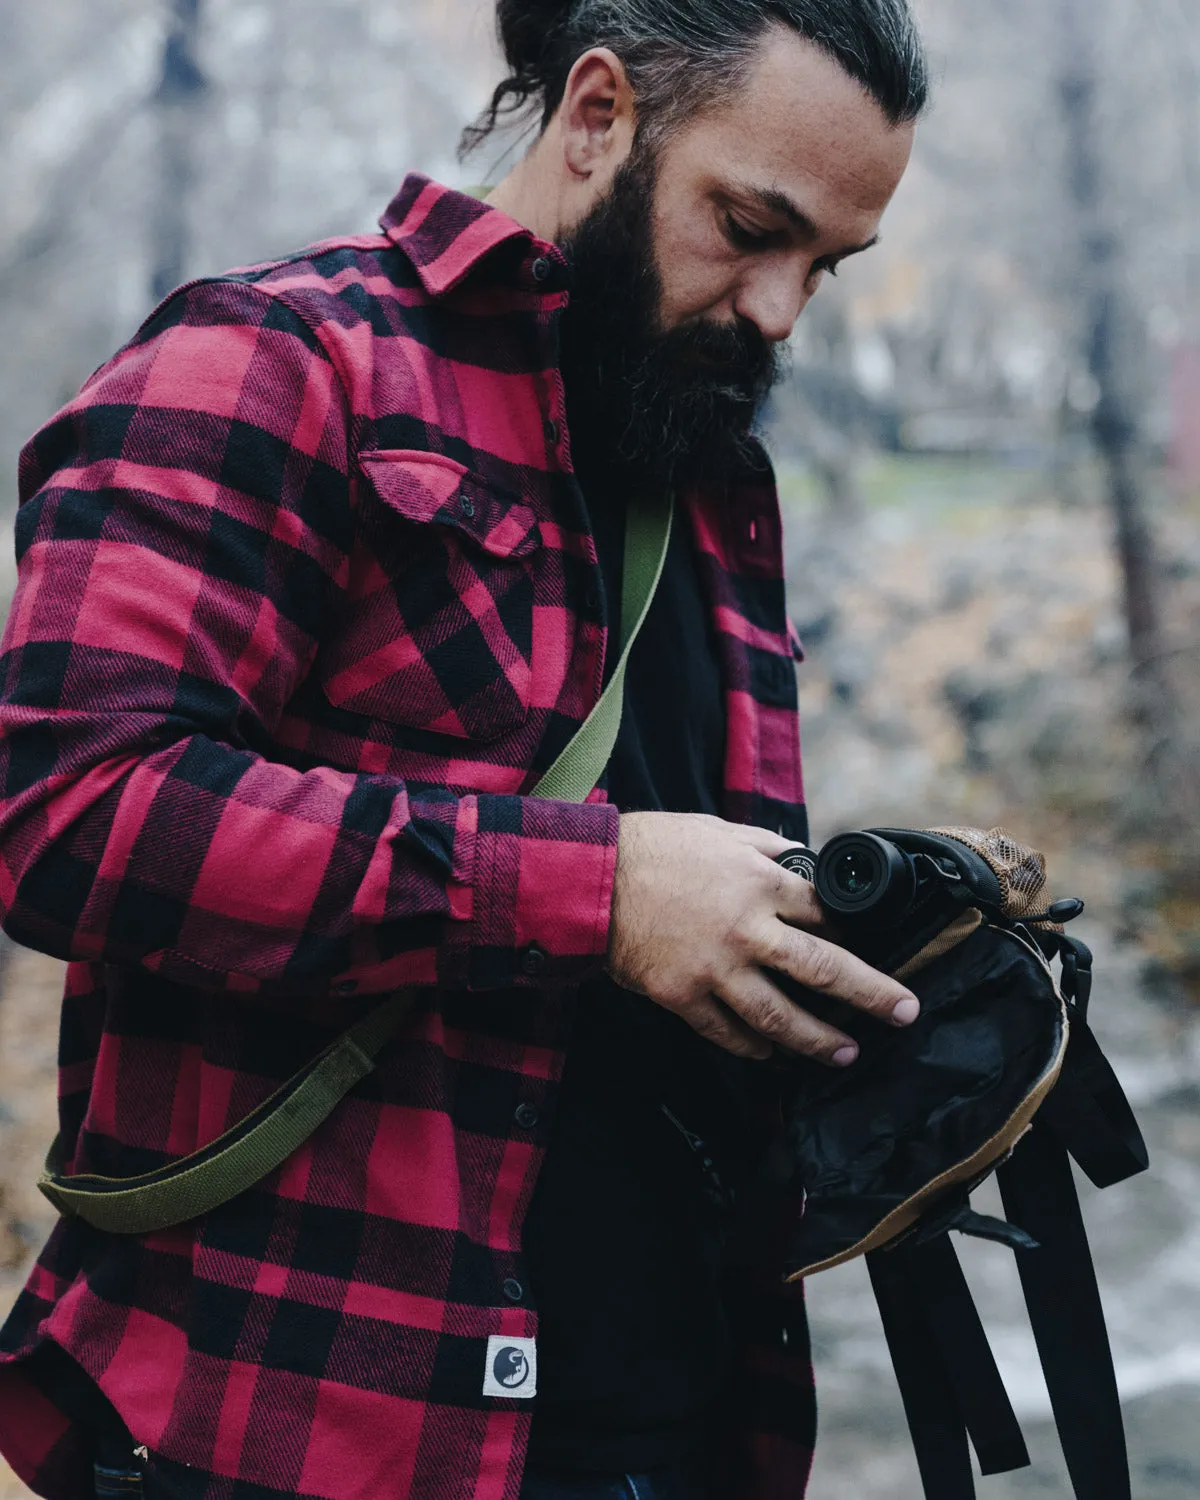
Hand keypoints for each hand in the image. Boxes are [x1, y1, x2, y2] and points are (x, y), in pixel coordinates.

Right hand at [606, 811, 919, 1063]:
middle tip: (904, 1013)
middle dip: (872, 996)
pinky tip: (772, 1054)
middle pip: (824, 971)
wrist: (592, 878)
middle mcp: (747, 930)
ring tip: (845, 1053)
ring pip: (779, 1017)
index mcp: (761, 884)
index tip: (876, 948)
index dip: (857, 934)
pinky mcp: (683, 996)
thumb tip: (799, 859)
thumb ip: (765, 849)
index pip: (828, 916)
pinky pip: (726, 1032)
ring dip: (817, 1039)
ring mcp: (715, 969)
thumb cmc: (656, 848)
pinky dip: (752, 1047)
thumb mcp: (720, 831)